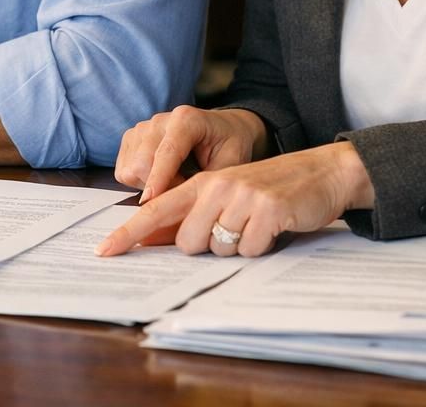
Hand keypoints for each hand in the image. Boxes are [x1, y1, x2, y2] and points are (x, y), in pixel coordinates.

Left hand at [95, 142, 374, 257]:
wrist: (320, 173)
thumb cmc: (269, 190)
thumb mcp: (228, 195)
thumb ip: (194, 215)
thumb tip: (157, 242)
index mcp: (202, 183)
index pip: (156, 210)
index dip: (129, 233)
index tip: (104, 252)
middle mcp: (216, 186)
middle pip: (187, 242)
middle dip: (207, 246)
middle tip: (233, 229)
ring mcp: (241, 197)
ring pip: (219, 249)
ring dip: (237, 246)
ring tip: (255, 225)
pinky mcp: (267, 210)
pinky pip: (250, 250)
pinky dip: (262, 247)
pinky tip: (273, 228)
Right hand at [114, 105, 266, 203]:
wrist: (224, 127)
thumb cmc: (229, 144)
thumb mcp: (231, 164)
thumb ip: (209, 184)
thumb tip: (190, 212)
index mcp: (186, 119)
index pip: (167, 152)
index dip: (158, 179)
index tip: (150, 202)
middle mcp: (160, 120)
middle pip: (142, 162)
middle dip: (158, 187)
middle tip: (183, 192)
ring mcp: (142, 127)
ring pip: (129, 169)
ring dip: (148, 185)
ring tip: (174, 181)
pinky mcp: (131, 137)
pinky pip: (123, 170)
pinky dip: (139, 181)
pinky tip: (160, 177)